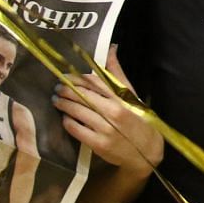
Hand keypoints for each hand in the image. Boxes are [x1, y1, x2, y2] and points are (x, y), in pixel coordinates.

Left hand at [53, 48, 160, 174]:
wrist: (147, 153)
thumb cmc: (140, 121)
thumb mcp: (133, 96)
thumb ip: (118, 75)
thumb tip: (111, 49)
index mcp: (123, 98)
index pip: (95, 82)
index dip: (77, 77)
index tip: (66, 75)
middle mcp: (114, 112)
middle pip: (83, 96)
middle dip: (66, 90)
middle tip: (57, 87)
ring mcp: (106, 129)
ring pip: (77, 112)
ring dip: (64, 104)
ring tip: (56, 100)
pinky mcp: (99, 144)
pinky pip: (77, 130)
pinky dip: (68, 122)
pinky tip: (65, 118)